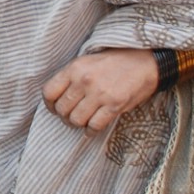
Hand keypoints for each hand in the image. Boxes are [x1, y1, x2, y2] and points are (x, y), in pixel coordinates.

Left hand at [42, 49, 158, 132]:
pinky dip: (91, 131)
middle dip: (64, 116)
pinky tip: (92, 129)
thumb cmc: (114, 62)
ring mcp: (99, 94)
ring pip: (76, 120)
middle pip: (61, 109)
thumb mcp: (87, 62)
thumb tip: (56, 99)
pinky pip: (94, 126)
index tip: (55, 108)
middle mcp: (84, 81)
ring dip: (78, 124)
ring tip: (83, 121)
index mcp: (74, 68)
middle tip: (72, 116)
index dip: (49, 104)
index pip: (48, 92)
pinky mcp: (114, 105)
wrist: (145, 61)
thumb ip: (71, 78)